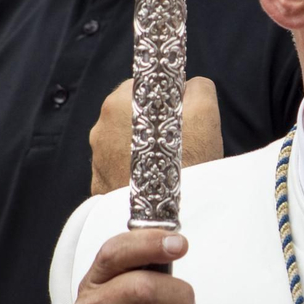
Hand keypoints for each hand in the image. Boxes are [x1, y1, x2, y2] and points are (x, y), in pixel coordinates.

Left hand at [90, 76, 222, 195]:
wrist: (167, 220)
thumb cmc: (188, 162)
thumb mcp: (206, 111)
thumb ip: (197, 87)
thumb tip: (189, 86)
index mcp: (119, 103)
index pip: (142, 83)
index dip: (165, 93)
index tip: (179, 108)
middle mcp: (100, 129)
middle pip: (132, 113)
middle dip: (154, 119)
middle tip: (178, 136)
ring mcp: (97, 159)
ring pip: (125, 142)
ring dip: (144, 146)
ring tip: (168, 162)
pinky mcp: (100, 186)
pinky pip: (120, 168)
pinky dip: (135, 170)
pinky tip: (156, 179)